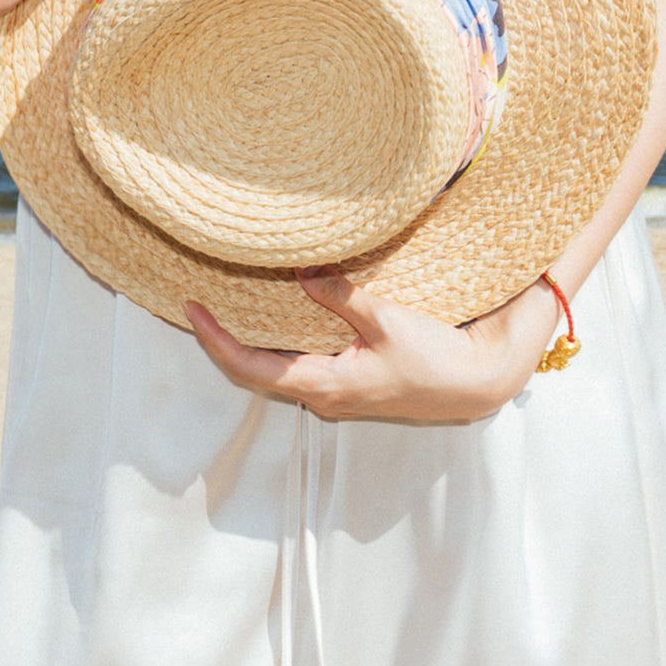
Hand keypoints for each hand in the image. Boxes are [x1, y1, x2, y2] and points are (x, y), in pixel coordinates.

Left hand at [183, 266, 561, 421]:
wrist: (474, 385)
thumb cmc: (434, 360)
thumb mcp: (386, 322)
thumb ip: (341, 297)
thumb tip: (301, 269)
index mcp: (323, 385)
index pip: (249, 367)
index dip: (215, 339)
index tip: (191, 309)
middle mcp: (322, 395)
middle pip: (253, 370)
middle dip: (223, 338)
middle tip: (199, 300)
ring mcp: (334, 392)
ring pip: (276, 368)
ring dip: (250, 339)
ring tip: (227, 302)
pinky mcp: (348, 384)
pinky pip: (299, 363)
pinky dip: (279, 341)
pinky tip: (276, 314)